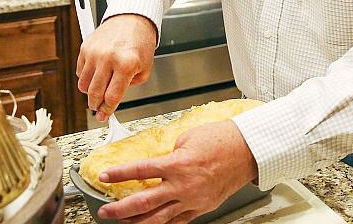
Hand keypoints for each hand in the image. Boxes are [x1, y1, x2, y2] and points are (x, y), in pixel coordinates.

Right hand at [77, 14, 156, 120]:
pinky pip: (80, 72)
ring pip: (84, 85)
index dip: (108, 110)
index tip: (105, 116)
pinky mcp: (86, 47)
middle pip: (95, 93)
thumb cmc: (140, 43)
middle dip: (96, 105)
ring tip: (98, 90)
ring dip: (90, 92)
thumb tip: (112, 100)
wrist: (132, 19)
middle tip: (99, 108)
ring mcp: (95, 52)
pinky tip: (96, 74)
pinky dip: (86, 78)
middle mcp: (108, 58)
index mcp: (126, 64)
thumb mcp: (144, 67)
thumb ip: (130, 86)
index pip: (112, 96)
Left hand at [96, 120, 258, 222]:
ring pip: (158, 219)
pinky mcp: (202, 207)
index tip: (104, 176)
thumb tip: (159, 162)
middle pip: (143, 203)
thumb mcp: (188, 138)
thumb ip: (170, 153)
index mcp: (177, 165)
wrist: (247, 150)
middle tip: (105, 210)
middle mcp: (183, 186)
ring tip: (123, 222)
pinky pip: (178, 221)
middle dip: (120, 209)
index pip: (140, 171)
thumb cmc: (222, 139)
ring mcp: (193, 200)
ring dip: (137, 222)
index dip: (118, 174)